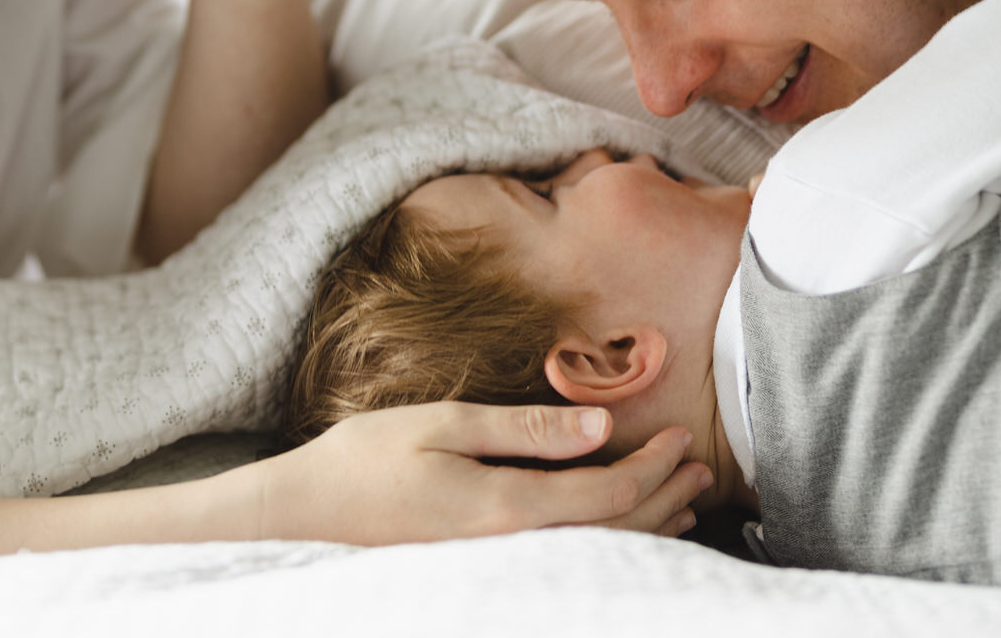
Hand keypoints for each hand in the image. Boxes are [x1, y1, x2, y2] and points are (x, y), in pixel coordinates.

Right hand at [256, 401, 711, 543]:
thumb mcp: (444, 426)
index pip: (607, 496)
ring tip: (682, 502)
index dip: (652, 468)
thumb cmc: (365, 462)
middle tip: (701, 467)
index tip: (680, 436)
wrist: (298, 521)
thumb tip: (601, 427)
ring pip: (593, 557)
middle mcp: (512, 552)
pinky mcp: (484, 573)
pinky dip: (605, 543)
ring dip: (643, 526)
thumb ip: (524, 428)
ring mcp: (498, 570)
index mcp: (506, 510)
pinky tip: (617, 530)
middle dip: (662, 497)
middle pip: (611, 533)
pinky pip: (564, 562)